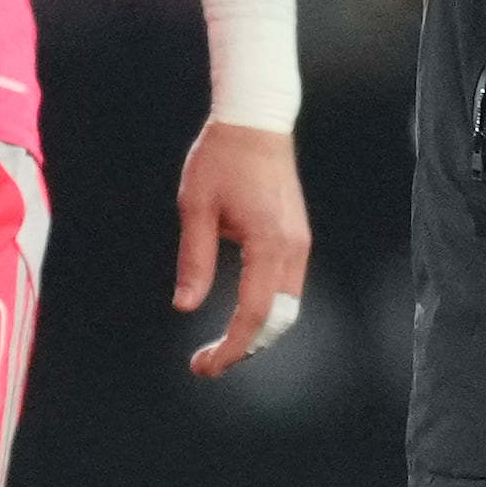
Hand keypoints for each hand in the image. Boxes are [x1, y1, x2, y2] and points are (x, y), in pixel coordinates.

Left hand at [176, 120, 311, 377]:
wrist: (255, 120)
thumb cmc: (222, 158)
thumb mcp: (196, 208)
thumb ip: (194, 260)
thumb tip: (185, 305)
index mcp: (268, 243)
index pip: (253, 314)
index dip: (229, 348)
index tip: (203, 365)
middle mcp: (292, 248)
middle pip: (276, 320)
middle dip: (244, 349)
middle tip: (206, 364)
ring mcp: (299, 242)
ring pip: (287, 308)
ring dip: (257, 333)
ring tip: (221, 346)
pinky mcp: (297, 237)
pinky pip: (288, 289)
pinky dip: (267, 312)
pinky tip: (241, 317)